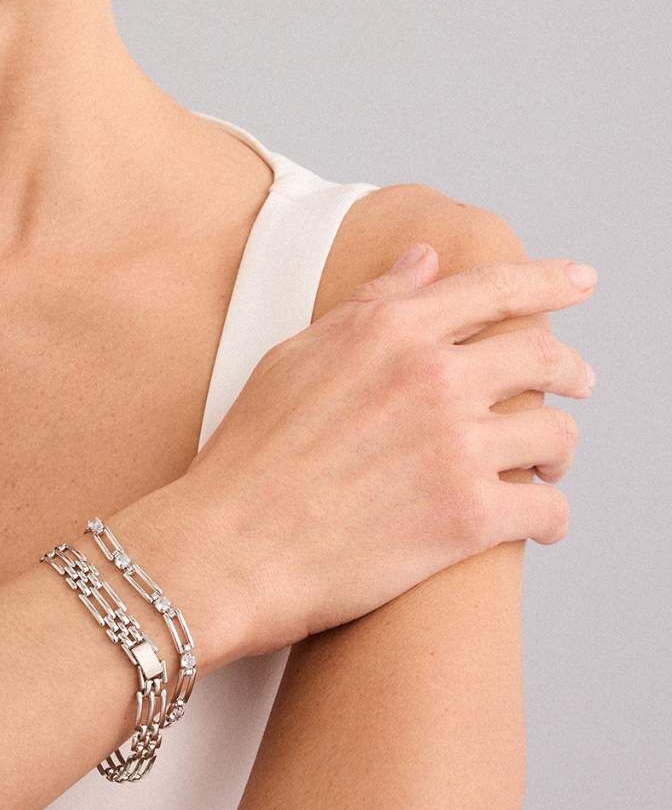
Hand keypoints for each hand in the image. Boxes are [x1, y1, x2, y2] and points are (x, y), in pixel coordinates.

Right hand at [180, 247, 597, 659]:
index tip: (581, 281)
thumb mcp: (296, 356)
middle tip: (579, 384)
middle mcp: (434, 378)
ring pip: (555, 435)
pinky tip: (537, 520)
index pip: (495, 289)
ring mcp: (456, 448)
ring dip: (557, 451)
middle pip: (543, 357)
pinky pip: (548, 510)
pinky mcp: (469, 519)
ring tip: (544, 466)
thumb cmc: (249, 457)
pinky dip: (551, 516)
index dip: (550, 282)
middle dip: (572, 372)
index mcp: (393, 331)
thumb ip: (371, 305)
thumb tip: (424, 261)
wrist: (228, 548)